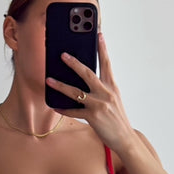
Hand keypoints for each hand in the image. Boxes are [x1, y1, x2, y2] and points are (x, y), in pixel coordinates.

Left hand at [46, 31, 136, 154]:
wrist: (125, 138)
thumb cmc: (117, 118)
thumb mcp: (113, 99)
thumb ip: (102, 88)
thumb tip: (86, 79)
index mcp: (112, 87)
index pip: (107, 64)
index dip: (103, 49)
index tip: (99, 35)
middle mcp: (106, 93)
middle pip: (87, 74)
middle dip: (74, 63)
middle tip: (62, 55)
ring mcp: (99, 105)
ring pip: (76, 92)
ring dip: (60, 85)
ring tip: (49, 80)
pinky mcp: (93, 117)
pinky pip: (74, 111)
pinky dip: (63, 109)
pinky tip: (55, 106)